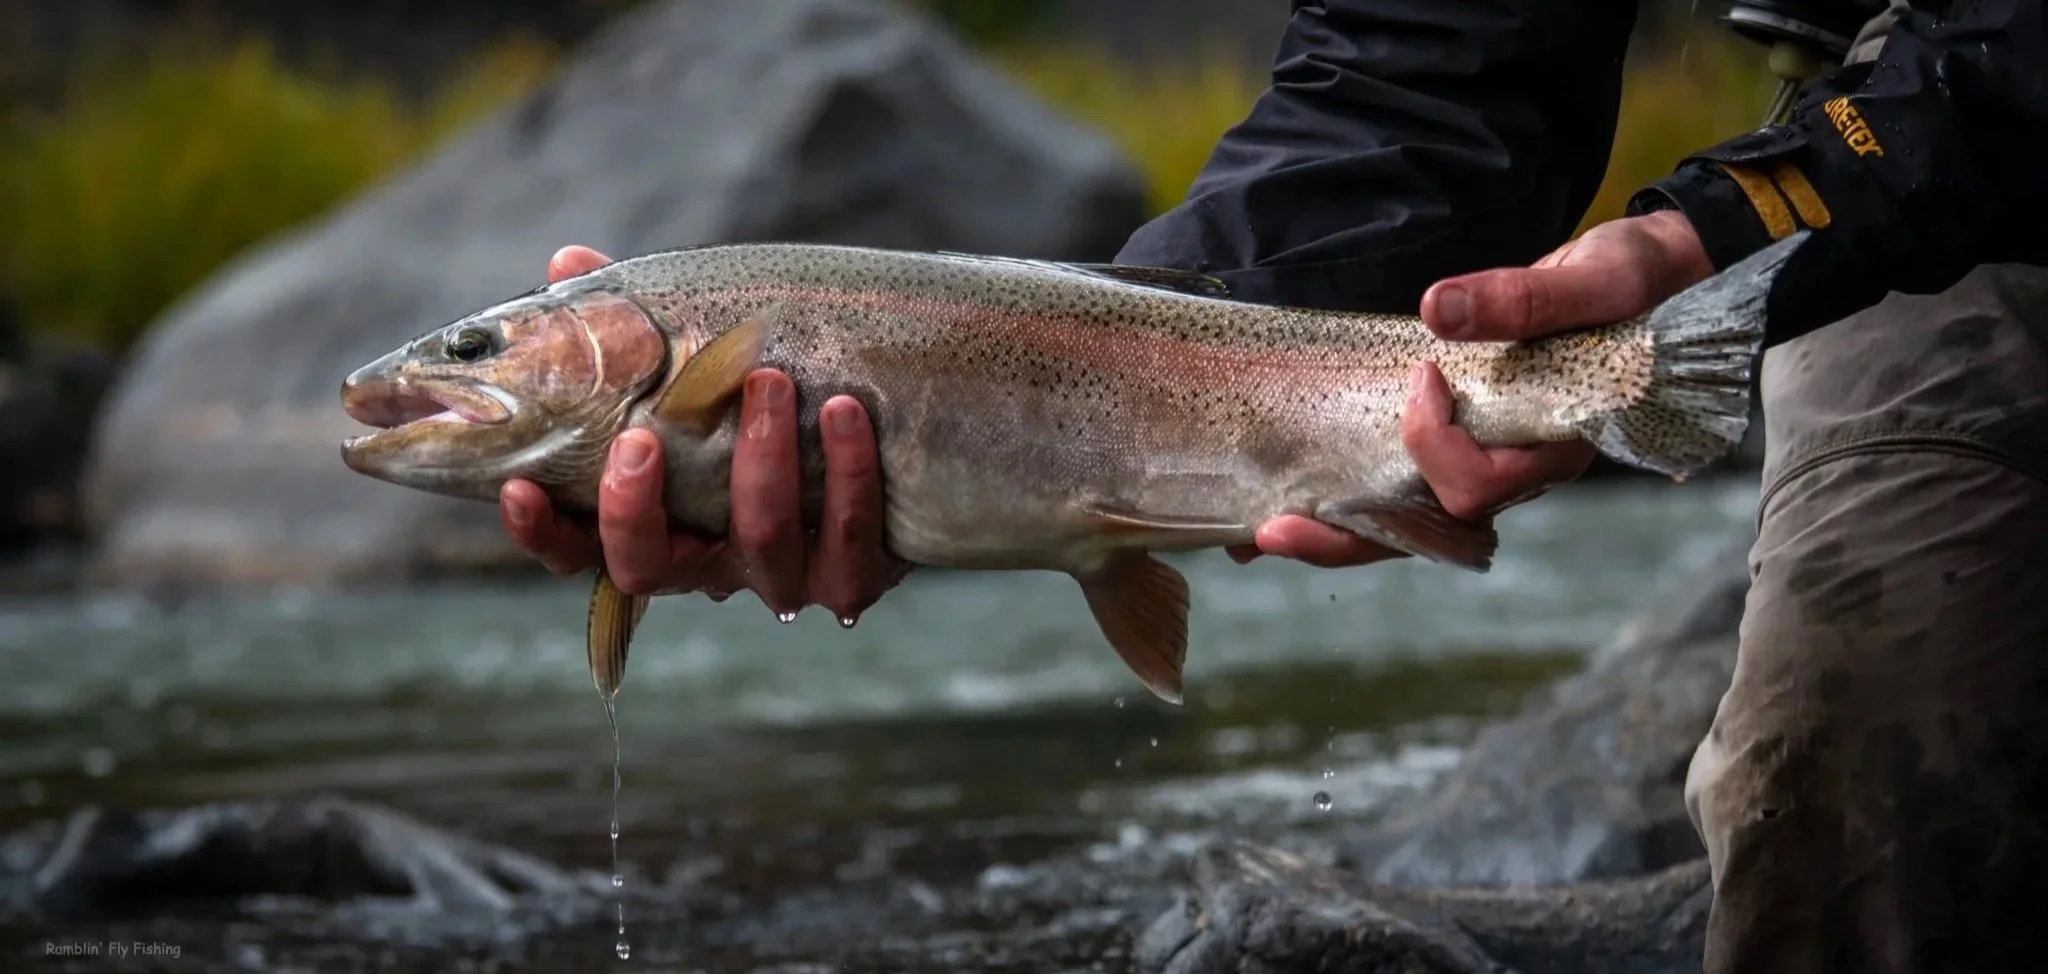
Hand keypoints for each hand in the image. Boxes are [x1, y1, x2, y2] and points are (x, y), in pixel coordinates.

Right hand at [498, 245, 910, 622]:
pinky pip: (850, 544)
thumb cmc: (762, 399)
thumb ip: (628, 322)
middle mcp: (708, 565)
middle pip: (649, 567)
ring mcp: (781, 577)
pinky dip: (847, 476)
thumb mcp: (694, 360)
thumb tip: (567, 261)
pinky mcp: (853, 576)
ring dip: (762, 462)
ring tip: (772, 380)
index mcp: (655, 523)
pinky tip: (845, 413)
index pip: (577, 550)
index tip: (520, 485)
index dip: (542, 532)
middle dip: (635, 508)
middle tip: (641, 436)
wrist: (892, 434)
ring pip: (761, 545)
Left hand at [1229, 209, 1713, 567]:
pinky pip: (1398, 482)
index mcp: (1551, 448)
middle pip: (1424, 530)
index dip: (1433, 446)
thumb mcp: (1593, 280)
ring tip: (1256, 534)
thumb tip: (1440, 308)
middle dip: (1344, 537)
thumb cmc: (1633, 286)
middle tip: (1267, 537)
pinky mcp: (1459, 437)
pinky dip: (1343, 493)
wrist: (1652, 280)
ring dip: (1333, 528)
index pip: (1476, 486)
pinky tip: (1284, 493)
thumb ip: (1526, 299)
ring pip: (1404, 519)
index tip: (1424, 375)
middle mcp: (1513, 470)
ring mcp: (1483, 459)